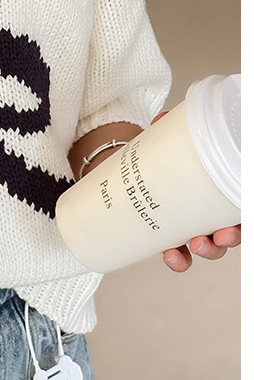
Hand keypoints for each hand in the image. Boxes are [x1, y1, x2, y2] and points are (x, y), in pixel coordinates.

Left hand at [149, 112, 241, 271]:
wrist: (138, 165)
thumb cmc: (166, 154)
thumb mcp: (174, 140)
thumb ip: (172, 130)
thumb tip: (161, 120)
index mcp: (220, 187)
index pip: (238, 205)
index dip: (241, 219)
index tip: (234, 220)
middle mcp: (212, 210)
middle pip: (232, 231)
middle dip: (228, 238)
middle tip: (220, 235)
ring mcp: (193, 225)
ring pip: (211, 246)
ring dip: (207, 250)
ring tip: (195, 246)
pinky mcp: (171, 234)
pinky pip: (181, 255)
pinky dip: (179, 260)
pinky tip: (171, 255)